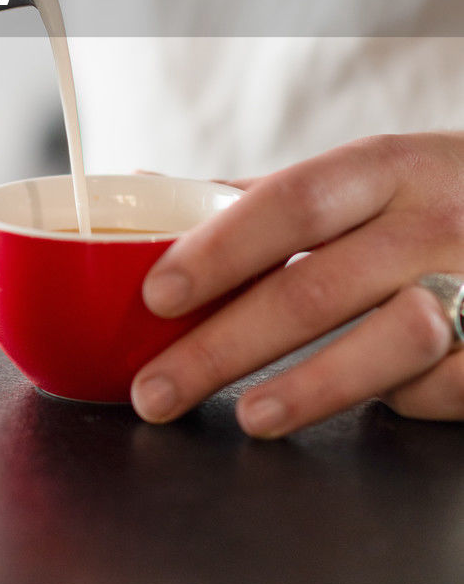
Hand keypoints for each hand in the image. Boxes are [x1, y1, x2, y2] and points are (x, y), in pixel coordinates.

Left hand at [132, 133, 463, 433]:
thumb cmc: (431, 194)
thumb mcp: (366, 174)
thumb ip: (265, 194)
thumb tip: (150, 190)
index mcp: (384, 167)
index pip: (290, 203)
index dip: (220, 250)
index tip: (157, 294)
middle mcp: (433, 220)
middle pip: (316, 289)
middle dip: (224, 346)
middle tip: (157, 388)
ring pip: (389, 343)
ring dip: (311, 387)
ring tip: (249, 415)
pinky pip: (445, 384)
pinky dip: (400, 400)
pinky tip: (364, 403)